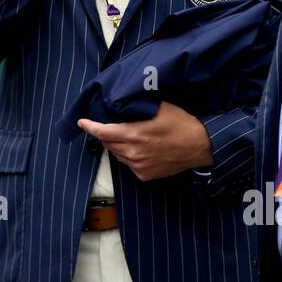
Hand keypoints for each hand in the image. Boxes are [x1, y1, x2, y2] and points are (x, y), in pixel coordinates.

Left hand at [77, 102, 211, 181]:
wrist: (199, 146)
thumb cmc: (180, 123)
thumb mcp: (158, 108)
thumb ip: (136, 109)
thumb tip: (120, 106)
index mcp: (133, 134)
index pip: (102, 132)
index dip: (89, 126)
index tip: (82, 122)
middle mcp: (132, 153)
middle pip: (107, 143)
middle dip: (106, 134)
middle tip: (115, 126)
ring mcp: (138, 166)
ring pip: (117, 154)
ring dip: (118, 145)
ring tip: (131, 137)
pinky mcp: (144, 175)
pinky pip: (128, 164)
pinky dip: (129, 156)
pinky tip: (141, 149)